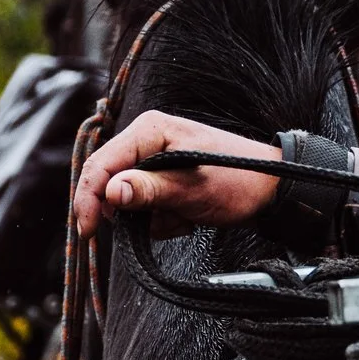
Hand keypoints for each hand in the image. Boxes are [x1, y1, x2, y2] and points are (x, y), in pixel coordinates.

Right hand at [73, 110, 284, 239]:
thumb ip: (148, 188)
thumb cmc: (237, 180)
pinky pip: (142, 206)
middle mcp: (145, 139)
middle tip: (158, 222)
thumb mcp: (191, 188)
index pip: (101, 164)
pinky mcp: (159, 177)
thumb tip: (110, 191)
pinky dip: (161, 219)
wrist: (270, 189)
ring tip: (183, 216)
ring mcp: (152, 159)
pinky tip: (186, 216)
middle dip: (129, 210)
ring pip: (125, 199)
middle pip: (108, 181)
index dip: (89, 198)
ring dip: (151, 217)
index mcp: (149, 129)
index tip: (88, 230)